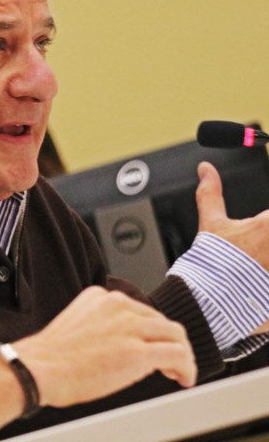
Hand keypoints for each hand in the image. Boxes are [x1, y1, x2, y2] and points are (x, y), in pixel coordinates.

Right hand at [13, 286, 196, 408]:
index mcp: (100, 297)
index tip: (152, 344)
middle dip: (170, 342)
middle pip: (161, 321)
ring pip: (176, 334)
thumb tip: (118, 344)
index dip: (151, 331)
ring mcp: (129, 328)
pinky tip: (184, 378)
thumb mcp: (76, 324)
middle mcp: (118, 306)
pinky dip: (187, 367)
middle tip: (171, 362)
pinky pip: (178, 355)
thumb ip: (100, 325)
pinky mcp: (138, 352)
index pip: (140, 310)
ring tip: (180, 371)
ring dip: (182, 354)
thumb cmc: (50, 356)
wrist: (38, 368)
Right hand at [196, 161, 268, 333]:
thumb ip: (210, 193)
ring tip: (261, 261)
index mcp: (267, 225)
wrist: (208, 300)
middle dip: (267, 241)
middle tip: (260, 245)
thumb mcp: (211, 223)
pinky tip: (262, 274)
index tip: (261, 227)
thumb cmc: (211, 263)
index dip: (265, 222)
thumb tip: (205, 169)